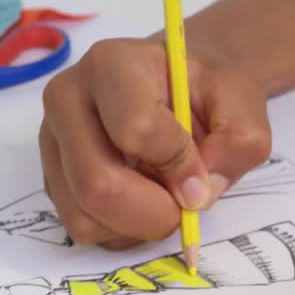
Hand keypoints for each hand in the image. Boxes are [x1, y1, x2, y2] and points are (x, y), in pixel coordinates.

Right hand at [40, 38, 270, 248]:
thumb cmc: (206, 90)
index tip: (204, 173)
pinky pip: (82, 226)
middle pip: (96, 183)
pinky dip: (121, 231)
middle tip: (187, 205)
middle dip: (154, 212)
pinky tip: (142, 202)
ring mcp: (52, 140)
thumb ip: (238, 143)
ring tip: (164, 197)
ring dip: (138, 225)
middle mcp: (67, 97)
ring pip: (84, 215)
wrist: (180, 86)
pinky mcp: (52, 176)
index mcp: (113, 64)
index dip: (179, 165)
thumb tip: (198, 194)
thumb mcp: (243, 102)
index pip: (136, 129)